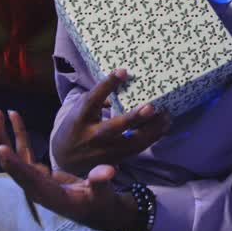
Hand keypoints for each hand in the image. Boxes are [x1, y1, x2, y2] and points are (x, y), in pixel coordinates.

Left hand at [0, 109, 142, 230]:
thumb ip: (100, 181)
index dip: (14, 164)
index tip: (1, 148)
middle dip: (2, 141)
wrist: (96, 210)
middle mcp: (36, 188)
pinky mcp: (37, 173)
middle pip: (13, 164)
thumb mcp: (102, 193)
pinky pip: (23, 153)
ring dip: (6, 135)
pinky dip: (19, 136)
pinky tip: (15, 120)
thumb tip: (107, 171)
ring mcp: (34, 180)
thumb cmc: (99, 203)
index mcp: (48, 194)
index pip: (27, 177)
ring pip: (15, 156)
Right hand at [51, 69, 170, 175]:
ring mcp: (105, 151)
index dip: (107, 85)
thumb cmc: (77, 125)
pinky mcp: (116, 159)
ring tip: (167, 114)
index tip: (123, 71)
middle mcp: (92, 136)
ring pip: (132, 143)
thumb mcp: (81, 108)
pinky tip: (163, 125)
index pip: (93, 100)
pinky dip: (153, 137)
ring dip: (152, 129)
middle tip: (151, 107)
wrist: (65, 158)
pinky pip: (138, 149)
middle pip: (113, 128)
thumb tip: (125, 81)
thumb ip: (100, 98)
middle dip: (133, 118)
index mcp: (80, 118)